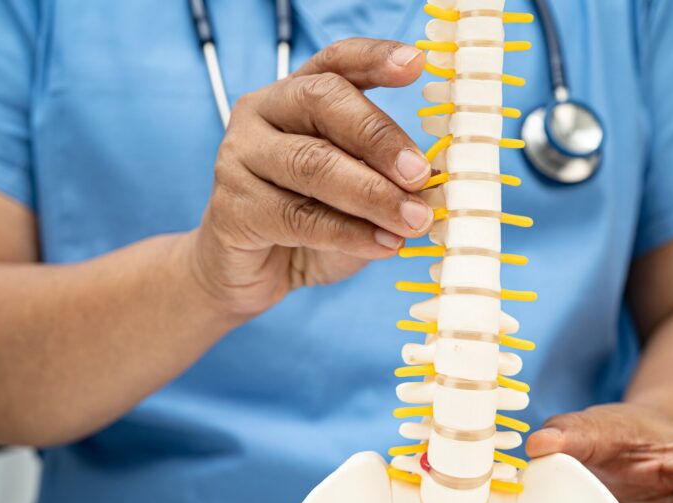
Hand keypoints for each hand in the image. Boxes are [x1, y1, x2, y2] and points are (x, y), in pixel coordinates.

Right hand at [188, 38, 432, 319]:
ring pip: (312, 163)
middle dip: (380, 138)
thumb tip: (440, 176)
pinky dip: (348, 234)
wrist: (252, 273)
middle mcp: (262, 113)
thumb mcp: (359, 193)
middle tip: (420, 174)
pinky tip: (383, 245)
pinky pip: (297, 217)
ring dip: (372, 194)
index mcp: (297, 94)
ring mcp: (240, 156)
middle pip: (323, 101)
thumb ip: (388, 178)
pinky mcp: (232, 208)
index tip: (416, 64)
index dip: (375, 59)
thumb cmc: (313, 223)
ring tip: (413, 220)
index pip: (336, 62)